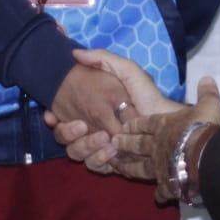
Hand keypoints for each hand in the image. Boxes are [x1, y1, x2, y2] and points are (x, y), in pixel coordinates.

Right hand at [46, 49, 182, 173]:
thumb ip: (103, 60)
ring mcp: (100, 149)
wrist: (167, 120)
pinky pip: (95, 167)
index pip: (62, 118)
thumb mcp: (126, 71)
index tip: (52, 116)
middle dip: (68, 134)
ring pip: (77, 154)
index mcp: (91, 112)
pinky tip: (110, 153)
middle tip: (82, 126)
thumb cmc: (146, 95)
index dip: (54, 119)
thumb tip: (76, 53)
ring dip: (85, 147)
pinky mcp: (112, 164)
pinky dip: (99, 161)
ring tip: (104, 139)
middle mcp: (91, 132)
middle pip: (65, 140)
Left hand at [116, 76, 219, 202]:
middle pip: (137, 144)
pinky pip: (161, 189)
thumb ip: (206, 93)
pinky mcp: (166, 182)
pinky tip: (157, 197)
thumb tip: (207, 78)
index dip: (136, 124)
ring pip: (140, 167)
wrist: (205, 154)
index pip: (146, 123)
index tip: (125, 125)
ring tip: (120, 168)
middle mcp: (157, 145)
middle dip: (125, 143)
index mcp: (164, 125)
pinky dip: (159, 193)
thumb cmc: (204, 127)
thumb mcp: (208, 104)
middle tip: (113, 143)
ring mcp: (159, 165)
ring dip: (130, 167)